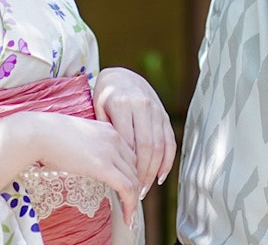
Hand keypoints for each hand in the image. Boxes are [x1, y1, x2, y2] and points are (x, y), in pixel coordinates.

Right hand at [0, 111, 142, 225]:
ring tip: (130, 214)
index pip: (130, 153)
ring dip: (134, 199)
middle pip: (135, 166)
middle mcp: (114, 137)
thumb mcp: (76, 136)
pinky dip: (130, 204)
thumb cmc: (48, 135)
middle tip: (130, 203)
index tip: (127, 188)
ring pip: (133, 179)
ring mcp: (111, 151)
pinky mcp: (104, 166)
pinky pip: (126, 188)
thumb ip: (88, 145)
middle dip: (135, 186)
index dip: (131, 172)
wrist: (38, 133)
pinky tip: (128, 217)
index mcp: (108, 129)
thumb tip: (87, 160)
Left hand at [93, 67, 175, 199]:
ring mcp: (156, 110)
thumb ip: (105, 131)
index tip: (122, 183)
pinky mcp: (164, 115)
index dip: (127, 165)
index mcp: (121, 104)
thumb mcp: (97, 109)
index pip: (128, 141)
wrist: (122, 76)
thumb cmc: (104, 97)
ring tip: (145, 188)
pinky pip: (170, 141)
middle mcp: (142, 105)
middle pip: (147, 146)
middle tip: (136, 192)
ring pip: (160, 145)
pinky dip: (167, 161)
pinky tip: (160, 176)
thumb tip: (111, 162)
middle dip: (143, 173)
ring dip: (154, 170)